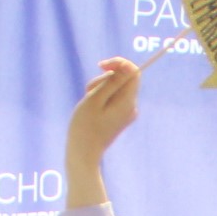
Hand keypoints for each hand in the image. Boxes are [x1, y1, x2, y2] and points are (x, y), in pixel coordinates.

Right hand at [66, 58, 141, 203]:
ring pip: (114, 88)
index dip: (118, 63)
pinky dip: (99, 97)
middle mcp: (131, 106)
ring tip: (89, 102)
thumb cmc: (85, 125)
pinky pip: (111, 98)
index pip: (133, 71)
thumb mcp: (96, 98)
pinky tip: (91, 108)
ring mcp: (126, 112)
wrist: (83, 152)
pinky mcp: (118, 116)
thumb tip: (129, 67)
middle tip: (89, 92)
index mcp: (128, 102)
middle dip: (103, 79)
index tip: (101, 66)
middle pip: (122, 78)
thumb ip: (113, 81)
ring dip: (99, 88)